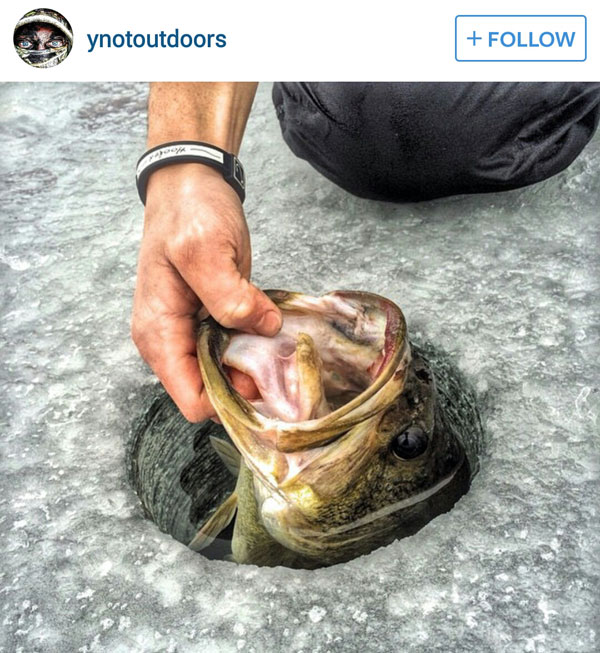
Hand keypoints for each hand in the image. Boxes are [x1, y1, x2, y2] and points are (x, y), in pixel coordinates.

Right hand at [131, 163, 279, 420]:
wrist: (191, 184)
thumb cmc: (189, 212)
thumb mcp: (205, 250)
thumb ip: (229, 297)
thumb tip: (264, 329)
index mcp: (160, 334)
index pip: (192, 400)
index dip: (230, 399)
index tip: (267, 380)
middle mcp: (172, 342)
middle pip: (211, 393)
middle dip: (248, 385)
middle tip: (284, 362)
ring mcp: (192, 331)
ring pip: (225, 374)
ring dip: (255, 367)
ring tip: (284, 345)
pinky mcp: (212, 319)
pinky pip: (234, 349)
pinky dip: (255, 347)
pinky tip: (275, 331)